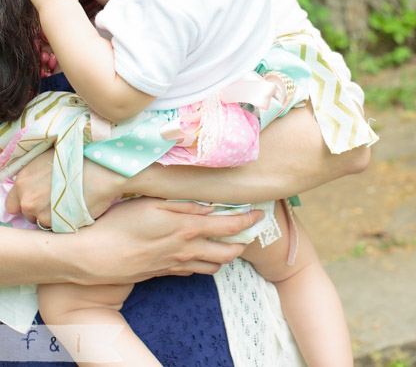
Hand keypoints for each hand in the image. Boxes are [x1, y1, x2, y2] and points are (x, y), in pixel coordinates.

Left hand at [6, 151, 125, 226]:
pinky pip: (57, 227)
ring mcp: (39, 213)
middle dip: (39, 210)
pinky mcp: (55, 224)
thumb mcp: (50, 158)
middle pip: (27, 214)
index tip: (39, 199)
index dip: (26, 201)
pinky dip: (65, 221)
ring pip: (42, 222)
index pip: (12, 203)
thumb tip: (35, 184)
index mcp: (23, 180)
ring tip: (70, 203)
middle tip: (57, 201)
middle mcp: (26, 198)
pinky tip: (76, 208)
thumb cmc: (79, 158)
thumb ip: (35, 174)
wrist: (100, 170)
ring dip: (53, 216)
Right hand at [72, 198, 263, 283]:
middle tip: (249, 230)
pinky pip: (193, 271)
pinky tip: (200, 253)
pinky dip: (204, 263)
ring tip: (230, 242)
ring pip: (213, 266)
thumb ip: (184, 204)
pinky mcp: (164, 273)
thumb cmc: (121, 224)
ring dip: (226, 255)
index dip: (248, 221)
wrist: (96, 257)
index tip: (259, 214)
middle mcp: (186, 250)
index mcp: (187, 229)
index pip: (229, 227)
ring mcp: (175, 265)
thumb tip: (210, 204)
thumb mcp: (152, 204)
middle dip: (243, 242)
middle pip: (228, 252)